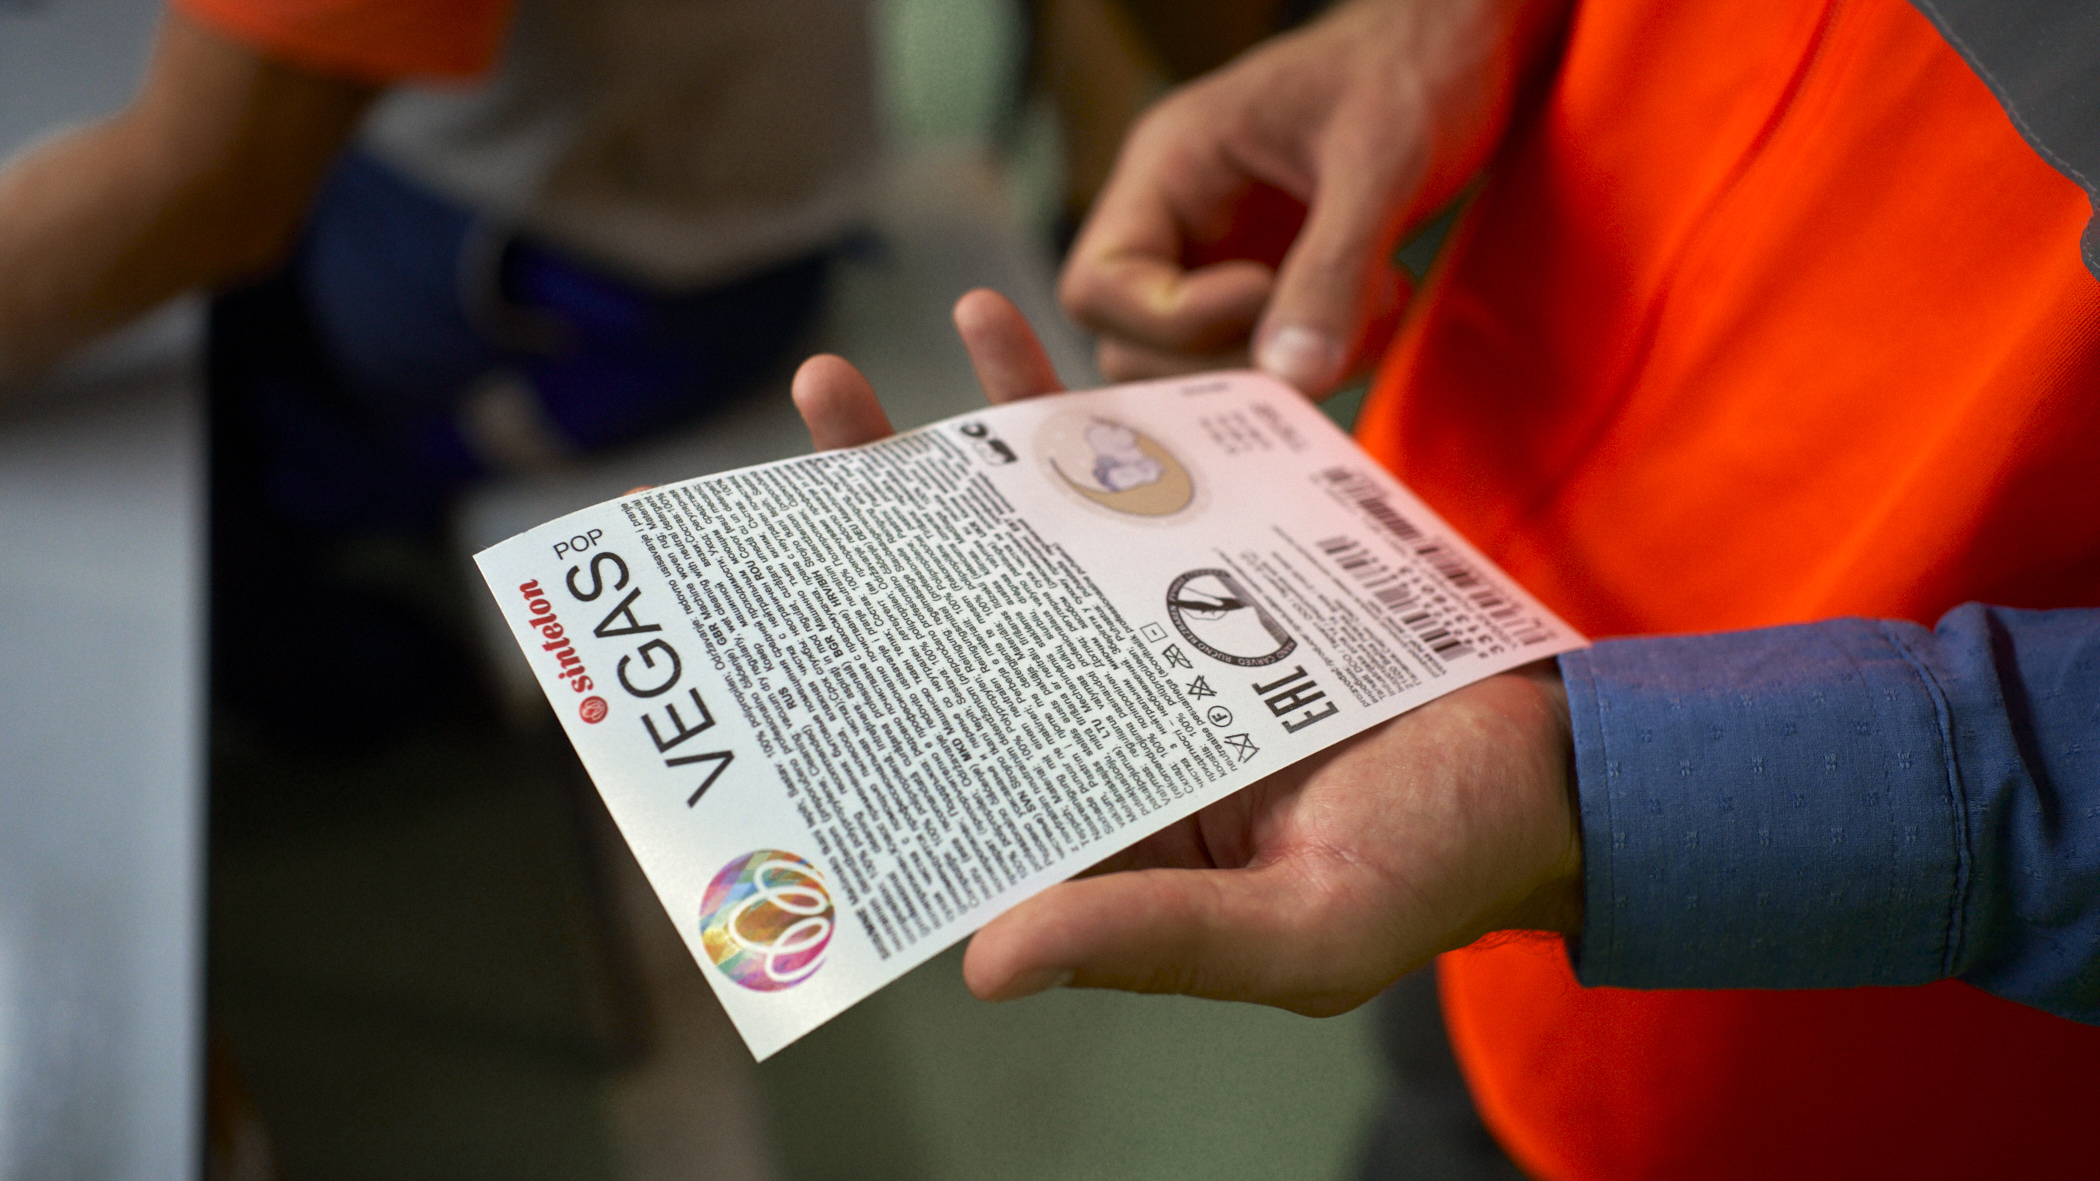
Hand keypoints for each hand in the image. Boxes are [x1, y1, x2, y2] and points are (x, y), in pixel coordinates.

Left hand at [792, 289, 1582, 1016]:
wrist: (1555, 756)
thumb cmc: (1442, 863)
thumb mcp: (1311, 928)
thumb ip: (1158, 938)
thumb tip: (988, 961)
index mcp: (1091, 831)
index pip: (933, 779)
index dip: (833, 722)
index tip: (745, 658)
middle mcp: (1092, 727)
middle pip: (943, 638)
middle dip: (848, 561)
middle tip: (744, 491)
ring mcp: (1143, 635)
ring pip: (1009, 544)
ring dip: (921, 463)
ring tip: (833, 385)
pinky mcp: (1208, 563)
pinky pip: (1112, 481)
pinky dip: (1057, 411)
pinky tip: (1000, 332)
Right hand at [1057, 0, 1564, 395]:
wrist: (1458, 51)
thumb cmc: (1409, 67)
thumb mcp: (1378, 159)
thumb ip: (1334, 267)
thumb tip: (1294, 378)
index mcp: (1167, 167)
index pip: (1100, 286)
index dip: (1173, 320)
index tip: (1266, 291)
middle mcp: (1176, 222)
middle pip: (1133, 348)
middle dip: (1237, 359)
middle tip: (1334, 324)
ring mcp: (1218, 264)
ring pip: (1200, 370)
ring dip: (1287, 367)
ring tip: (1376, 306)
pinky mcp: (1269, 291)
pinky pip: (1264, 363)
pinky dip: (1322, 360)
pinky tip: (1383, 306)